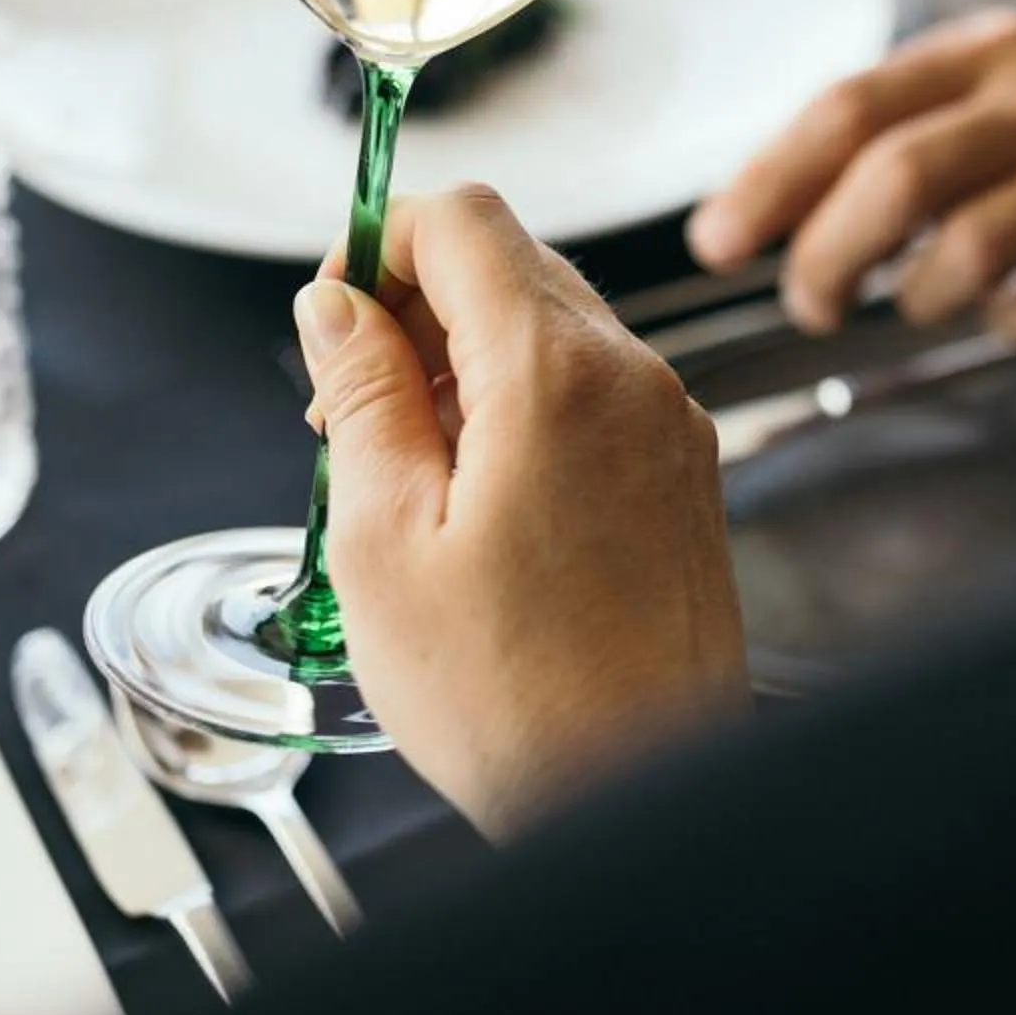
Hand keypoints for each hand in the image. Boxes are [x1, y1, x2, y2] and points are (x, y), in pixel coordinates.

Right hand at [294, 185, 747, 836]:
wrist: (644, 794)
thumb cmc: (515, 699)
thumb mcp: (384, 540)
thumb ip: (362, 396)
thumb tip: (335, 303)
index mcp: (556, 373)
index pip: (464, 220)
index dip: (377, 242)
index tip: (329, 318)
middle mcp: (634, 378)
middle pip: (510, 264)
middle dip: (412, 310)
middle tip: (348, 418)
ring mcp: (671, 426)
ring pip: (551, 328)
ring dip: (462, 365)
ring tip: (405, 475)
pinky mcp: (685, 475)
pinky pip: (594, 393)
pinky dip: (521, 410)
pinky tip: (475, 502)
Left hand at [686, 12, 1015, 345]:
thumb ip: (915, 121)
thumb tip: (777, 204)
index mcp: (995, 48)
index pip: (852, 108)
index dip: (769, 179)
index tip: (717, 240)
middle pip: (896, 177)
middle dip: (824, 255)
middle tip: (806, 300)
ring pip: (966, 250)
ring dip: (911, 298)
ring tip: (909, 304)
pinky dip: (1005, 327)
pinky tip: (1009, 315)